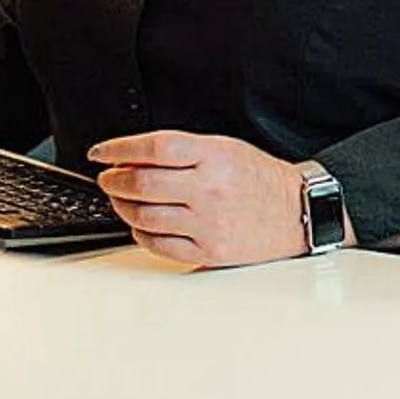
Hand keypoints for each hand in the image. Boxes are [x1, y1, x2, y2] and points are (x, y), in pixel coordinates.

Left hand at [87, 130, 330, 267]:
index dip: (120, 149)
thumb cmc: (260, 180)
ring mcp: (208, 223)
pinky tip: (142, 223)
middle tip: (108, 178)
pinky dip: (140, 232)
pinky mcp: (208, 250)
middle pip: (142, 184)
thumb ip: (183, 153)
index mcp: (216, 157)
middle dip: (114, 181)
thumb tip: (133, 160)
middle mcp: (211, 189)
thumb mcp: (227, 149)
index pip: (155, 148)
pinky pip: (158, 244)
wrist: (298, 212)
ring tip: (122, 200)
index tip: (102, 152)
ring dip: (123, 207)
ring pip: (144, 216)